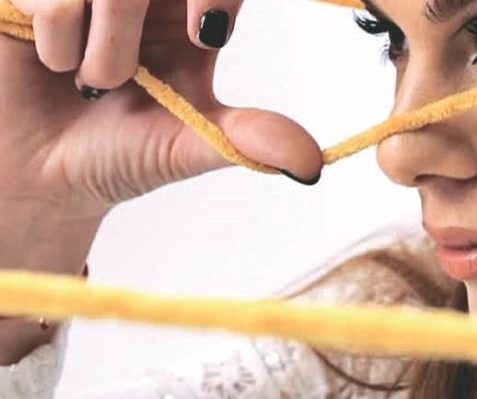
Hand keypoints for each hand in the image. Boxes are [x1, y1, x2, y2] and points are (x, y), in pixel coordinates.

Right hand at [0, 0, 323, 220]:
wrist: (38, 178)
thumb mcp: (187, 146)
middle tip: (131, 75)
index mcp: (192, 10)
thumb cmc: (114, 152)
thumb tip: (312, 162)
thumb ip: (247, 140)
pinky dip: (58, 45)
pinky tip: (52, 64)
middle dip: (143, 22)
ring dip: (104, 52)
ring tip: (90, 85)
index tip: (206, 33)